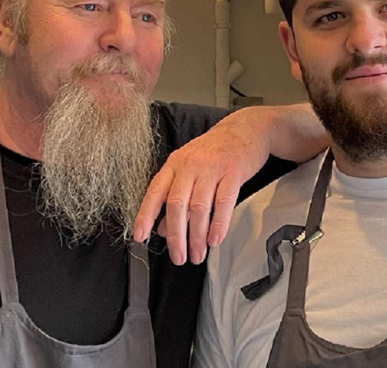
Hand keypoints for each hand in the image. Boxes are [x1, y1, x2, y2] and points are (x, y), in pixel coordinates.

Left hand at [133, 110, 269, 265]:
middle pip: (177, 205)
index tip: (141, 236)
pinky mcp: (233, 172)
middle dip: (176, 236)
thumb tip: (161, 228)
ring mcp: (212, 168)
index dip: (146, 215)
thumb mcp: (190, 168)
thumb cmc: (215, 151)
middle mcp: (190, 166)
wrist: (246, 129)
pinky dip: (218, 225)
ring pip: (199, 208)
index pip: (155, 192)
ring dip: (197, 236)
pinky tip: (215, 240)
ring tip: (197, 254)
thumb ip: (175, 196)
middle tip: (178, 257)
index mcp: (175, 164)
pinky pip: (224, 203)